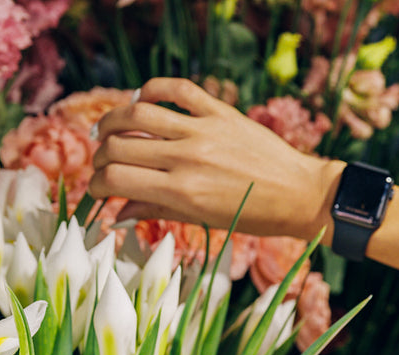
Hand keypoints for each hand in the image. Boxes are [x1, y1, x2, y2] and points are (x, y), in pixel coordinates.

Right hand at [88, 77, 343, 241]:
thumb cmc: (255, 215)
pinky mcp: (220, 112)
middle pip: (118, 146)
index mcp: (183, 192)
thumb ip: (158, 211)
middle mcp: (189, 158)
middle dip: (100, 157)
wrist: (302, 194)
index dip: (96, 185)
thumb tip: (118, 212)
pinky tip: (142, 101)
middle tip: (104, 164)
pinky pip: (176, 89)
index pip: (116, 179)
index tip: (99, 190)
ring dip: (112, 121)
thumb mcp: (205, 221)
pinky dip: (151, 89)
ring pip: (136, 112)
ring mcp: (204, 131)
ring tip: (109, 131)